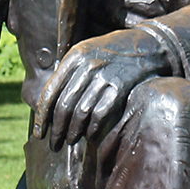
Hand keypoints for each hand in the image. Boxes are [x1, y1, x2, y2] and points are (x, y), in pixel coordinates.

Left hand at [34, 29, 170, 150]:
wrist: (150, 45)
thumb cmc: (114, 53)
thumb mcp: (89, 53)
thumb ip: (70, 73)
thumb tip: (48, 105)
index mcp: (74, 56)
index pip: (50, 91)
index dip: (42, 116)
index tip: (39, 132)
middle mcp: (88, 65)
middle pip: (64, 105)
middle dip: (56, 129)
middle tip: (54, 144)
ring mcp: (105, 76)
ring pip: (81, 112)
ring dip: (73, 132)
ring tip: (70, 141)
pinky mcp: (121, 87)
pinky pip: (100, 114)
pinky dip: (92, 129)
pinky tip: (89, 136)